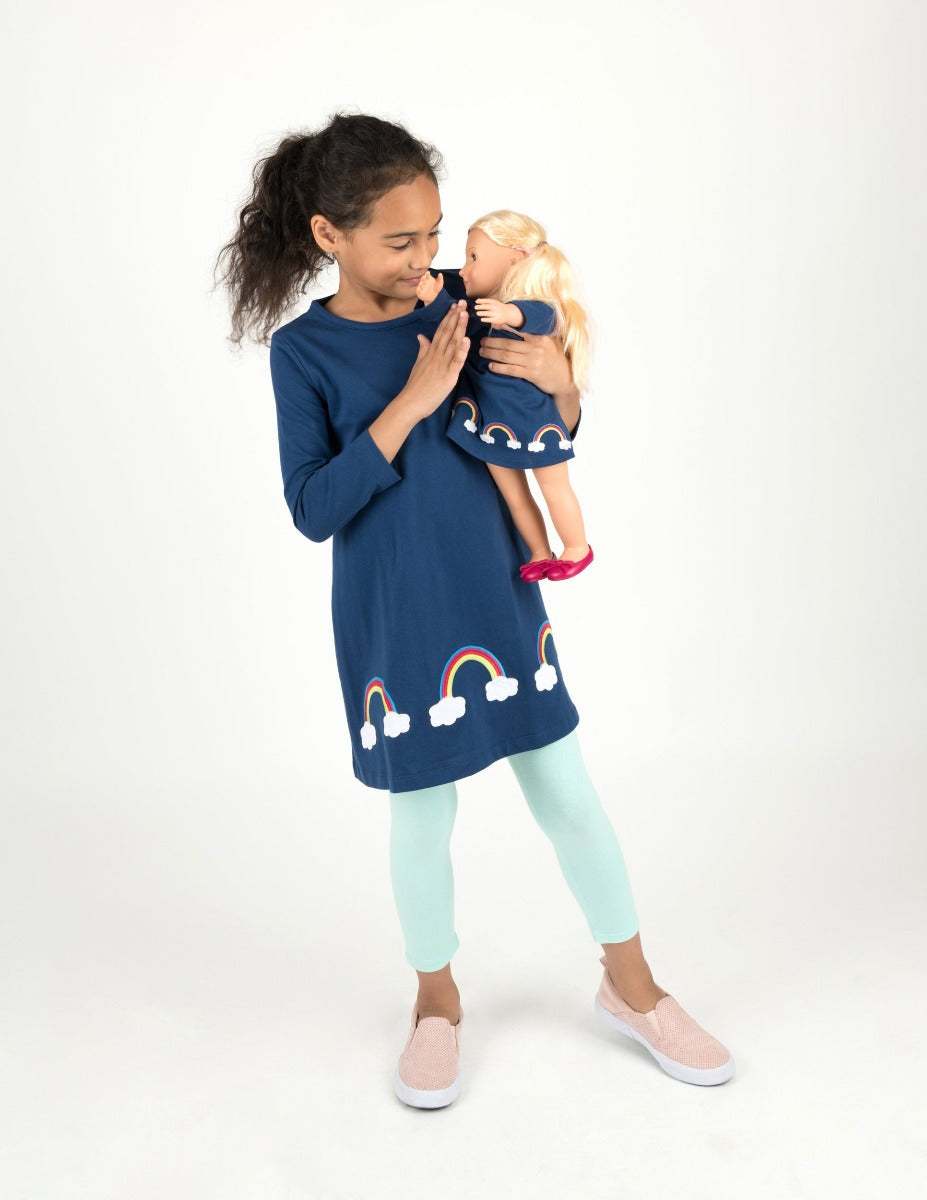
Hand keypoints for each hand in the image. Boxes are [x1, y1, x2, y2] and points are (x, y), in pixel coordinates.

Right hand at [401, 299, 469, 418]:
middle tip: (463, 303)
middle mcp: (437, 355)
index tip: (454, 306)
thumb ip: (423, 349)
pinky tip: (466, 340)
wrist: (411, 402)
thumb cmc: (416, 386)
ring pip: (452, 343)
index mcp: (430, 352)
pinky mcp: (448, 376)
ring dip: (459, 328)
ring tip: (465, 314)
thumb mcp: (418, 364)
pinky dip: (461, 350)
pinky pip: (456, 361)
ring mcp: (442, 364)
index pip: (441, 331)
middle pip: (447, 333)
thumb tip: (422, 336)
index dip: (448, 318)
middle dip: (455, 317)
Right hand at [416, 271, 442, 304]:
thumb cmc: (436, 289)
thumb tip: (440, 273)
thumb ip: (440, 279)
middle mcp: (424, 282)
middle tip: (425, 277)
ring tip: (422, 284)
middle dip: (423, 278)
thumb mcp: (440, 284)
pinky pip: (418, 290)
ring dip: (421, 284)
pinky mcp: (419, 292)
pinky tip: (421, 289)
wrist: (433, 297)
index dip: (427, 273)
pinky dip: (419, 289)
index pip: (427, 275)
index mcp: (428, 278)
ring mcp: (421, 287)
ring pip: (420, 284)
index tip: (428, 272)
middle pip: (423, 278)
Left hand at [473, 297, 521, 326]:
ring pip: (487, 313)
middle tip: (475, 307)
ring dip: (481, 313)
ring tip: (477, 313)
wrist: (508, 313)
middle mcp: (495, 307)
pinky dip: (485, 319)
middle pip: (486, 307)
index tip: (476, 302)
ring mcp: (496, 314)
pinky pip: (489, 320)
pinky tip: (481, 319)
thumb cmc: (498, 307)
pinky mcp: (496, 320)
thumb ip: (486, 301)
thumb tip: (477, 300)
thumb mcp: (494, 302)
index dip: (481, 301)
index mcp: (494, 302)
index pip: (487, 301)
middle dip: (480, 307)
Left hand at [479, 326, 573, 395]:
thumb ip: (537, 334)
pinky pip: (511, 370)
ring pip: (507, 356)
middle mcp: (536, 348)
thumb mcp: (551, 342)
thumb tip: (519, 325)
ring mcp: (533, 362)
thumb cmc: (556, 359)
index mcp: (540, 338)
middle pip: (508, 344)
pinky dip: (499, 368)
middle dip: (492, 342)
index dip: (503, 327)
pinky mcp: (531, 374)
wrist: (565, 379)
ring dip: (492, 353)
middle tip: (481, 341)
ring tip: (482, 352)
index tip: (491, 325)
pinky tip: (491, 366)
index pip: (518, 330)